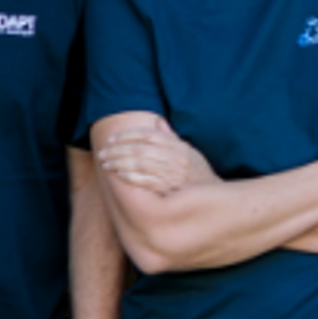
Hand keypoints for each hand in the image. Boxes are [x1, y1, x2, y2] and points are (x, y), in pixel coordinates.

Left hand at [95, 114, 216, 196]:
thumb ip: (171, 137)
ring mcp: (172, 174)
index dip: (127, 134)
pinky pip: (146, 182)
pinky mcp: (169, 190)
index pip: (148, 134)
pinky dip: (131, 178)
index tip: (112, 138)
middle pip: (140, 149)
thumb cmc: (198, 173)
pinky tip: (120, 176)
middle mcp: (175, 158)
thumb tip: (158, 122)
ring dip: (120, 163)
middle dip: (118, 150)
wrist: (214, 196)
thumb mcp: (189, 151)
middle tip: (103, 152)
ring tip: (106, 164)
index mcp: (178, 146)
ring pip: (140, 164)